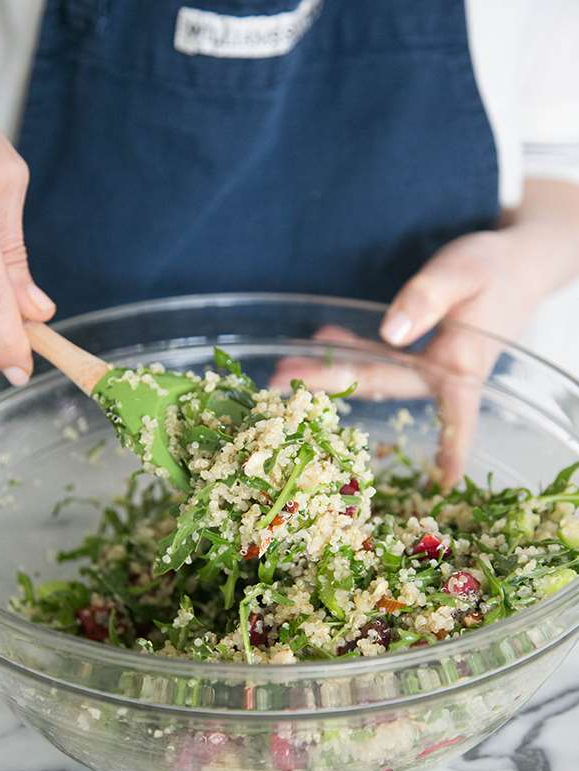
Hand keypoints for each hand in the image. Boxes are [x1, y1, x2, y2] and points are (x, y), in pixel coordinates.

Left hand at [272, 180, 578, 487]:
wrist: (515, 261)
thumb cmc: (496, 268)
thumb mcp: (463, 273)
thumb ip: (427, 299)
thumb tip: (390, 332)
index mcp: (461, 367)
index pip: (455, 417)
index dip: (447, 452)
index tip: (439, 486)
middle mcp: (440, 374)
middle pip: (380, 386)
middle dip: (329, 387)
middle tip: (278, 387)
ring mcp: (426, 365)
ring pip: (372, 374)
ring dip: (328, 373)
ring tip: (283, 372)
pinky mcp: (417, 350)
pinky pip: (377, 357)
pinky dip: (348, 351)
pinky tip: (321, 344)